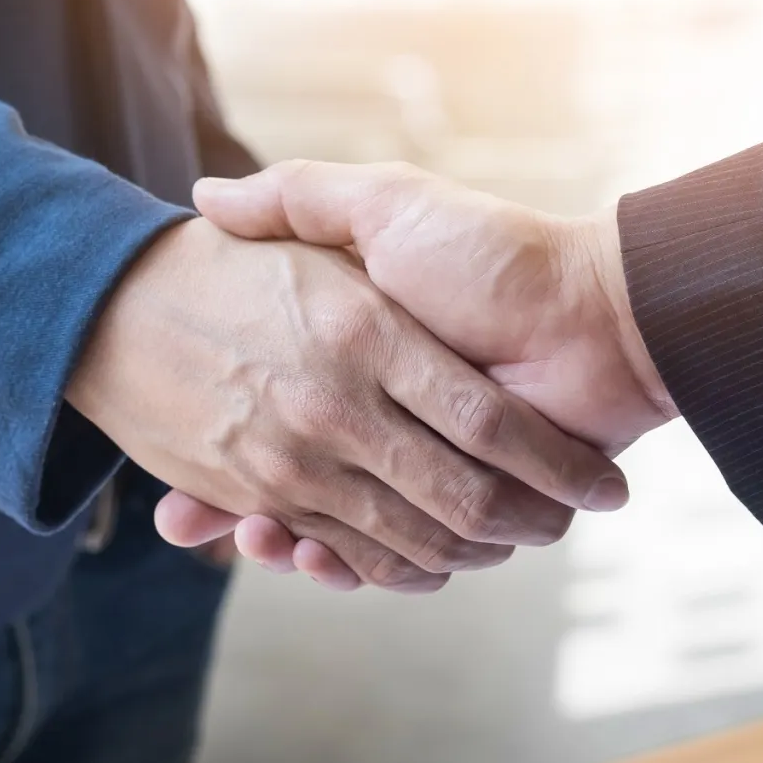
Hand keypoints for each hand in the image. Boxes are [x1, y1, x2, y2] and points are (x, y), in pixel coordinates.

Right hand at [154, 162, 676, 584]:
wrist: (595, 316)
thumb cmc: (490, 254)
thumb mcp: (386, 205)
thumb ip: (303, 196)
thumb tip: (206, 200)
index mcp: (361, 360)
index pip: (267, 408)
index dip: (214, 439)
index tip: (167, 456)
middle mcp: (381, 418)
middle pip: (291, 482)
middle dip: (241, 506)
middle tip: (181, 518)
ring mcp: (418, 465)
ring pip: (332, 527)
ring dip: (289, 542)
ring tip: (252, 532)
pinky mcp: (458, 507)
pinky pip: (388, 554)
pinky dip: (353, 567)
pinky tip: (310, 553)